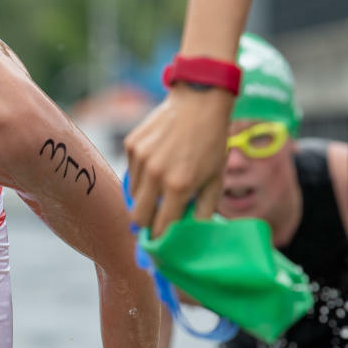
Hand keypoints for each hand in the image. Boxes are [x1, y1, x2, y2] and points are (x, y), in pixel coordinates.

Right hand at [124, 85, 232, 236]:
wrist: (199, 101)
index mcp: (179, 186)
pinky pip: (131, 173)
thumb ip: (202, 211)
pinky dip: (142, 177)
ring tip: (160, 189)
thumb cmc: (212, 142)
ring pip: (133, 195)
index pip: (160, 227)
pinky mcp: (132, 145)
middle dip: (145, 225)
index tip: (160, 247)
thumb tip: (191, 234)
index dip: (160, 241)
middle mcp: (155, 174)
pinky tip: (157, 165)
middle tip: (154, 224)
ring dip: (144, 199)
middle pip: (137, 217)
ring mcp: (140, 159)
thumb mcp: (216, 179)